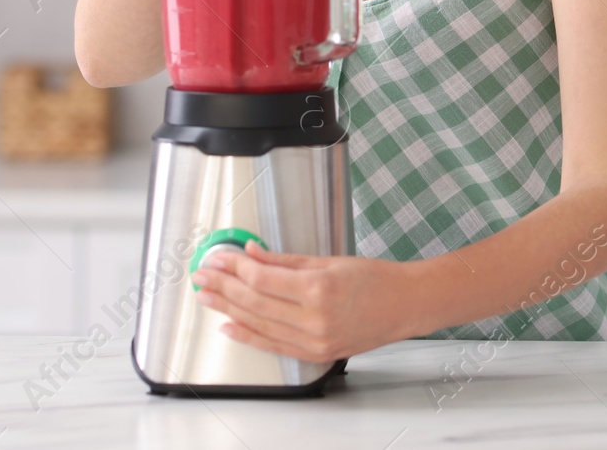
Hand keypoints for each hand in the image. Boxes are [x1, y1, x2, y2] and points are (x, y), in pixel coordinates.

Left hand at [191, 246, 419, 362]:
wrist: (403, 306)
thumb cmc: (374, 278)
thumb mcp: (329, 260)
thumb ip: (285, 260)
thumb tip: (252, 253)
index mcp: (318, 288)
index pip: (262, 278)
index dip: (234, 267)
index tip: (218, 258)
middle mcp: (313, 318)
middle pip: (254, 301)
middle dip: (223, 287)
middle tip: (202, 276)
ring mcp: (313, 340)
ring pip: (258, 324)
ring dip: (228, 310)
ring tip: (207, 297)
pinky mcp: (315, 354)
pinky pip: (272, 345)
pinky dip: (247, 336)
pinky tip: (227, 325)